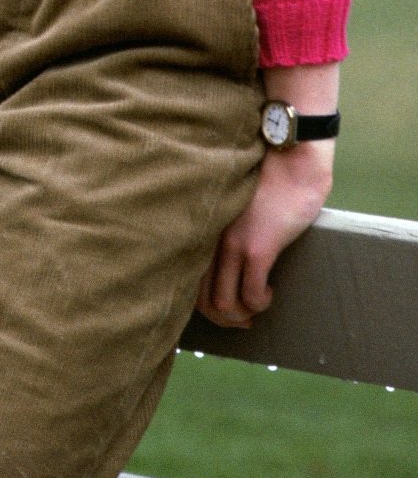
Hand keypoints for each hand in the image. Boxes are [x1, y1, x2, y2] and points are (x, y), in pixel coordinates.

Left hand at [196, 138, 334, 326]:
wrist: (291, 159)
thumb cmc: (266, 178)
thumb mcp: (231, 202)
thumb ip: (221, 224)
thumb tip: (224, 255)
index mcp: (202, 225)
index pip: (185, 278)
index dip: (204, 304)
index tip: (224, 308)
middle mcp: (209, 237)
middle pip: (202, 299)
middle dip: (223, 318)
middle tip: (243, 318)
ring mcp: (231, 244)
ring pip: (224, 304)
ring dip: (241, 316)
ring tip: (256, 307)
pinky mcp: (257, 248)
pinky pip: (251, 296)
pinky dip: (259, 304)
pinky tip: (268, 294)